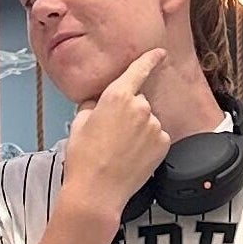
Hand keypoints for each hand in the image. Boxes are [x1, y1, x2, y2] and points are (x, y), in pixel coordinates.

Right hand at [62, 49, 173, 219]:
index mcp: (117, 96)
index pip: (139, 69)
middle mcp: (140, 107)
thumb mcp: (78, 123)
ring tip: (120, 149)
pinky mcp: (163, 143)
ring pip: (148, 121)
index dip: (151, 59)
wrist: (97, 191)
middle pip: (139, 101)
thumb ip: (93, 104)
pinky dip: (147, 144)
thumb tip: (99, 101)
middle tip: (112, 133)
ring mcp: (154, 125)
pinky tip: (132, 156)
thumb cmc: (83, 157)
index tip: (159, 53)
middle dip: (129, 112)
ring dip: (138, 129)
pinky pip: (156, 136)